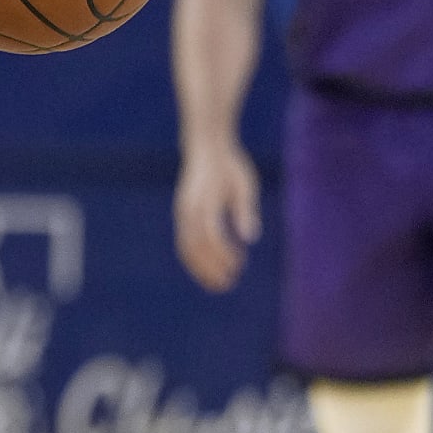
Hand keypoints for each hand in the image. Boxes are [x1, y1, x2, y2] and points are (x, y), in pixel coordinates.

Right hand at [173, 139, 259, 290]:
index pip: (212, 235)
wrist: (206, 146)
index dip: (223, 254)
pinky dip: (194, 259)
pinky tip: (209, 268)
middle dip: (210, 269)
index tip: (239, 266)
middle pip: (194, 247)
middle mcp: (188, 209)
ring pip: (185, 248)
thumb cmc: (230, 165)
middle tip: (228, 285)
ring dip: (200, 269)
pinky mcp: (182, 214)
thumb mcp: (245, 184)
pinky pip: (184, 242)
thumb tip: (251, 238)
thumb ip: (245, 210)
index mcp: (204, 200)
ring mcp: (182, 212)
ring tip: (217, 283)